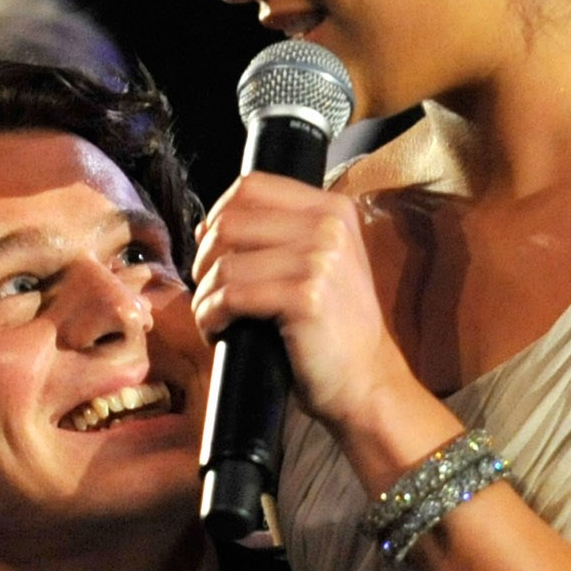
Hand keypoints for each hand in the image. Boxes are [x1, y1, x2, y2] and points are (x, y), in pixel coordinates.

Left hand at [190, 171, 412, 438]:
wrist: (366, 383)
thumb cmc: (334, 331)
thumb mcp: (320, 266)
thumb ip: (279, 236)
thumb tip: (208, 224)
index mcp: (334, 210)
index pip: (252, 186)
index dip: (217, 216)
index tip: (211, 251)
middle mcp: (330, 227)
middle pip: (231, 221)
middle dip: (204, 259)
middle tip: (208, 291)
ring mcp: (321, 259)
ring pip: (226, 263)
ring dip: (205, 295)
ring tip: (212, 318)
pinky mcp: (306, 297)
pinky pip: (232, 295)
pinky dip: (212, 315)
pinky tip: (217, 331)